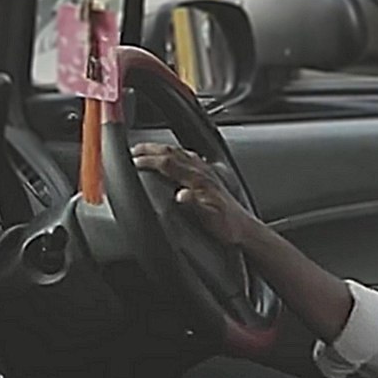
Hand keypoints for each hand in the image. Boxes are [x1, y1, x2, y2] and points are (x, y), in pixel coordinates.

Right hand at [130, 143, 263, 246]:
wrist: (244, 229)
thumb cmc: (227, 227)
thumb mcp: (209, 219)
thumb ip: (194, 205)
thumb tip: (180, 195)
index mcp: (199, 180)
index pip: (169, 163)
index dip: (150, 160)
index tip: (134, 161)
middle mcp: (203, 171)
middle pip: (172, 152)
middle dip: (150, 149)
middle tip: (133, 150)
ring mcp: (206, 171)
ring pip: (180, 152)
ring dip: (161, 148)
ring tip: (145, 149)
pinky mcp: (209, 175)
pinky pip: (189, 157)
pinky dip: (175, 152)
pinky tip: (174, 154)